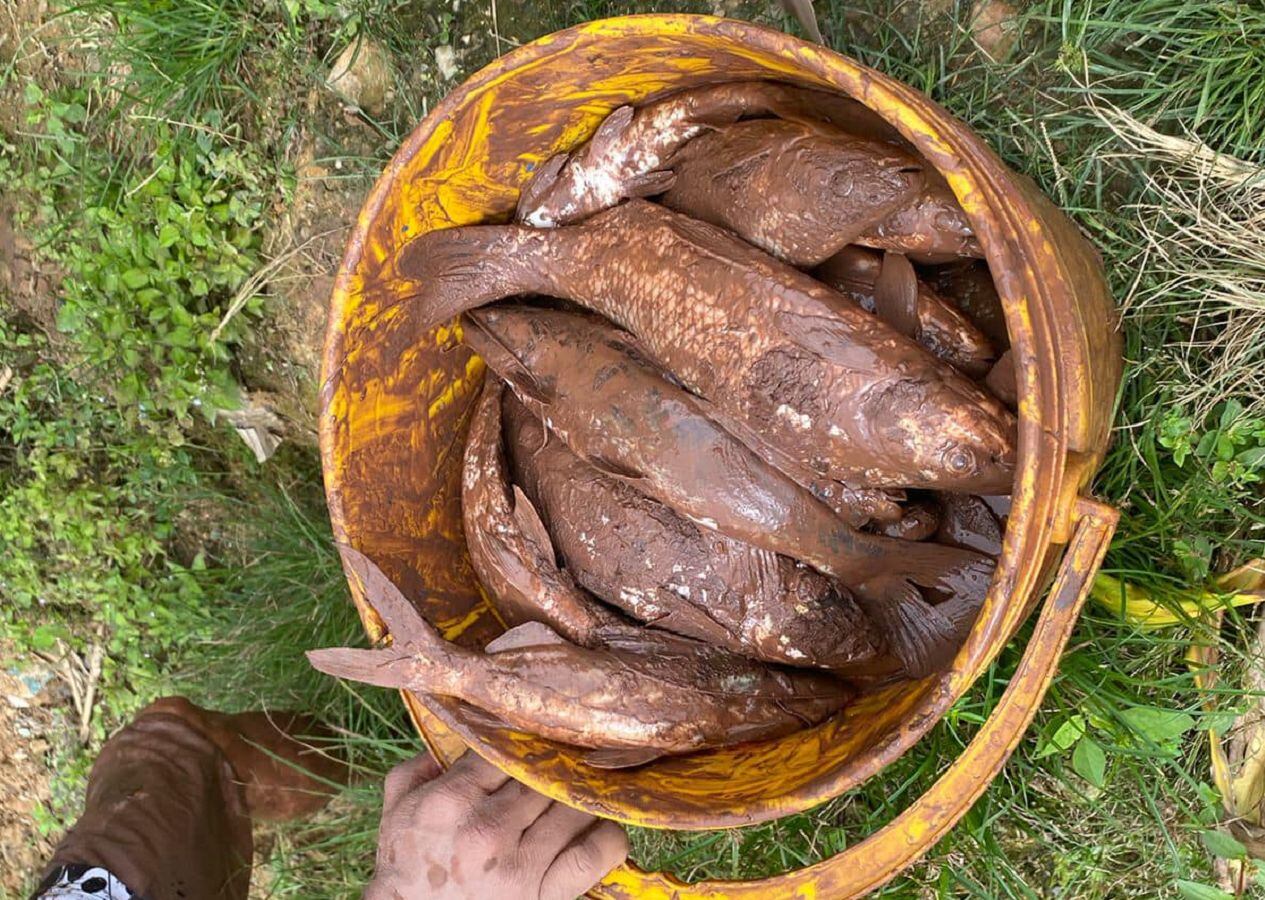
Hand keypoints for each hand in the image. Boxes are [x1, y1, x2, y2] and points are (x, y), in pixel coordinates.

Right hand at [366, 751, 628, 899]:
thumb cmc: (408, 862)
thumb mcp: (397, 806)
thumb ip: (422, 763)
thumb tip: (460, 727)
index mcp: (451, 799)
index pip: (507, 748)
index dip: (524, 742)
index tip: (533, 743)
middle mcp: (487, 829)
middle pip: (545, 774)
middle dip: (555, 767)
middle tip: (566, 760)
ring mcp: (519, 864)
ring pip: (574, 805)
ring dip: (582, 797)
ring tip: (579, 792)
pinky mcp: (544, 895)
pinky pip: (595, 852)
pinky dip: (607, 836)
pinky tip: (597, 828)